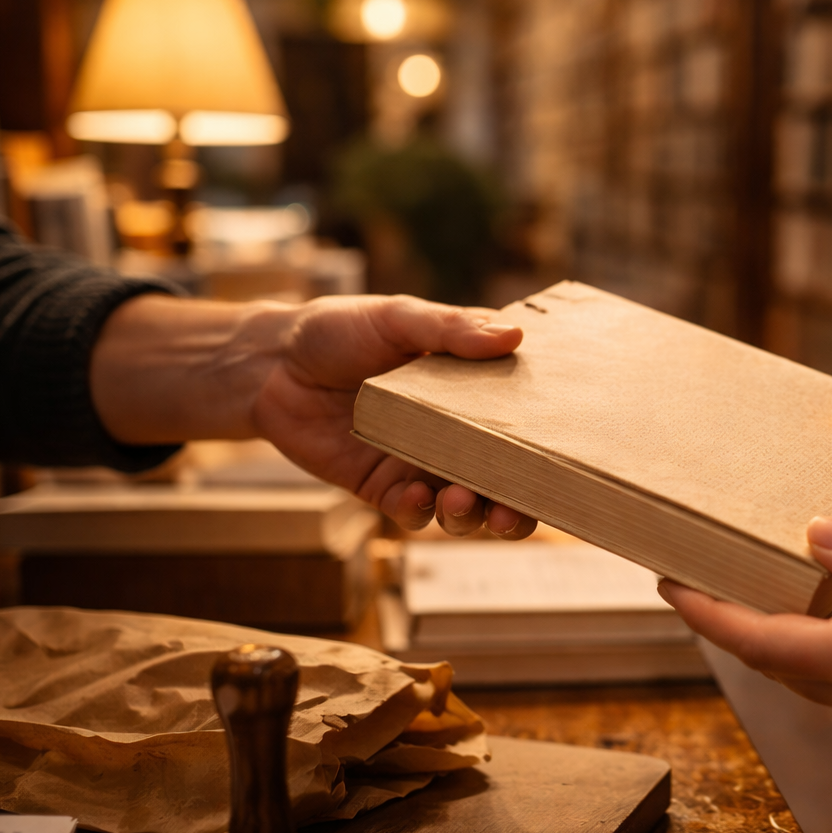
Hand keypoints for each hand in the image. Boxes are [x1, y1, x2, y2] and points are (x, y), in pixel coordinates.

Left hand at [90, 293, 536, 537]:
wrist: (270, 363)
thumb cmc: (340, 329)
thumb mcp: (399, 317)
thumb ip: (452, 330)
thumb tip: (514, 335)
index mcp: (472, 395)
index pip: (523, 430)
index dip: (545, 455)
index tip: (561, 467)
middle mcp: (454, 437)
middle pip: (502, 485)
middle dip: (516, 509)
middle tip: (516, 511)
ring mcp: (420, 465)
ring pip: (462, 509)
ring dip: (469, 515)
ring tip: (460, 501)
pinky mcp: (381, 487)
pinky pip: (410, 513)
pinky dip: (416, 511)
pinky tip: (410, 496)